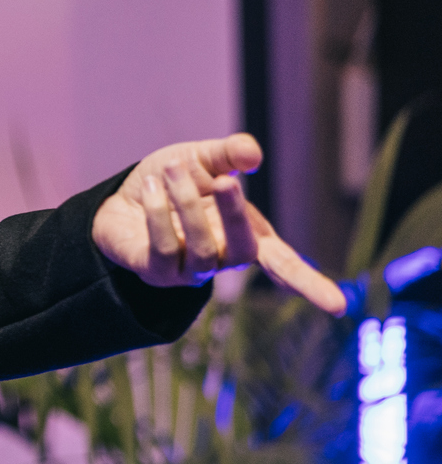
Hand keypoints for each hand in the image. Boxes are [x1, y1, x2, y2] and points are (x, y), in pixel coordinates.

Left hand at [92, 133, 345, 315]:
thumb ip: (229, 155)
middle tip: (223, 180)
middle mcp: (222, 259)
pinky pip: (163, 250)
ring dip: (187, 205)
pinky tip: (149, 188)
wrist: (122, 196)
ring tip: (171, 170)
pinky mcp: (156, 272)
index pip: (286, 266)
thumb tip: (252, 155)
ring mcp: (189, 271)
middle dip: (235, 215)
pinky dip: (157, 215)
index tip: (340, 307)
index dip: (311, 284)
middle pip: (244, 251)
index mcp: (246, 236)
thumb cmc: (174, 181)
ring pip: (202, 249)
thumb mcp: (204, 159)